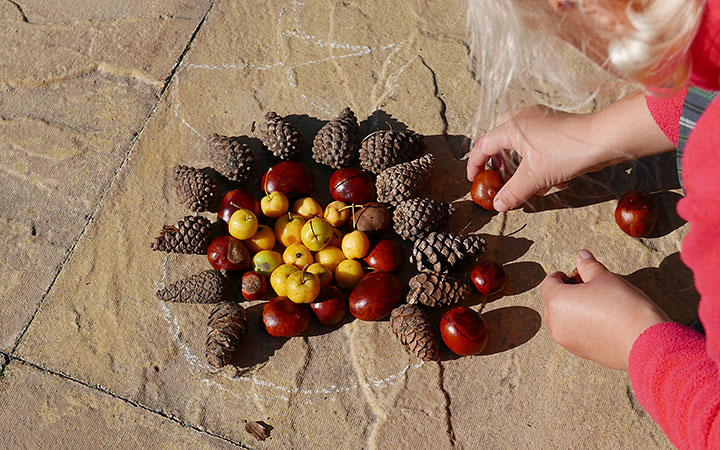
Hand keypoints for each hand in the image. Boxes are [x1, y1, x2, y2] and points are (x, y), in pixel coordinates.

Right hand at [466, 92, 676, 211]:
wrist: (603, 139)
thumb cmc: (566, 151)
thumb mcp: (535, 177)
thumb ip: (513, 192)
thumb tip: (498, 205)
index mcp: (512, 127)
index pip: (484, 145)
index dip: (475, 164)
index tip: (473, 179)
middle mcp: (524, 118)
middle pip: (500, 138)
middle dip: (499, 160)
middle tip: (499, 176)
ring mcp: (541, 120)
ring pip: (521, 141)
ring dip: (522, 164)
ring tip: (529, 183)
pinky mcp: (557, 126)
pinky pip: (539, 143)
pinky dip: (539, 161)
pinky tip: (554, 180)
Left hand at [541, 250, 668, 369]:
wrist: (644, 341)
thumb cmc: (622, 305)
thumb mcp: (605, 278)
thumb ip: (588, 266)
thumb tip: (581, 255)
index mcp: (557, 301)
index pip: (549, 283)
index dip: (560, 276)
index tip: (574, 274)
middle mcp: (555, 323)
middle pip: (552, 303)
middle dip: (566, 294)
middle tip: (587, 288)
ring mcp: (566, 340)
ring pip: (562, 320)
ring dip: (572, 311)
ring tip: (595, 305)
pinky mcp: (580, 353)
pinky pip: (573, 335)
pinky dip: (580, 326)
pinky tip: (601, 322)